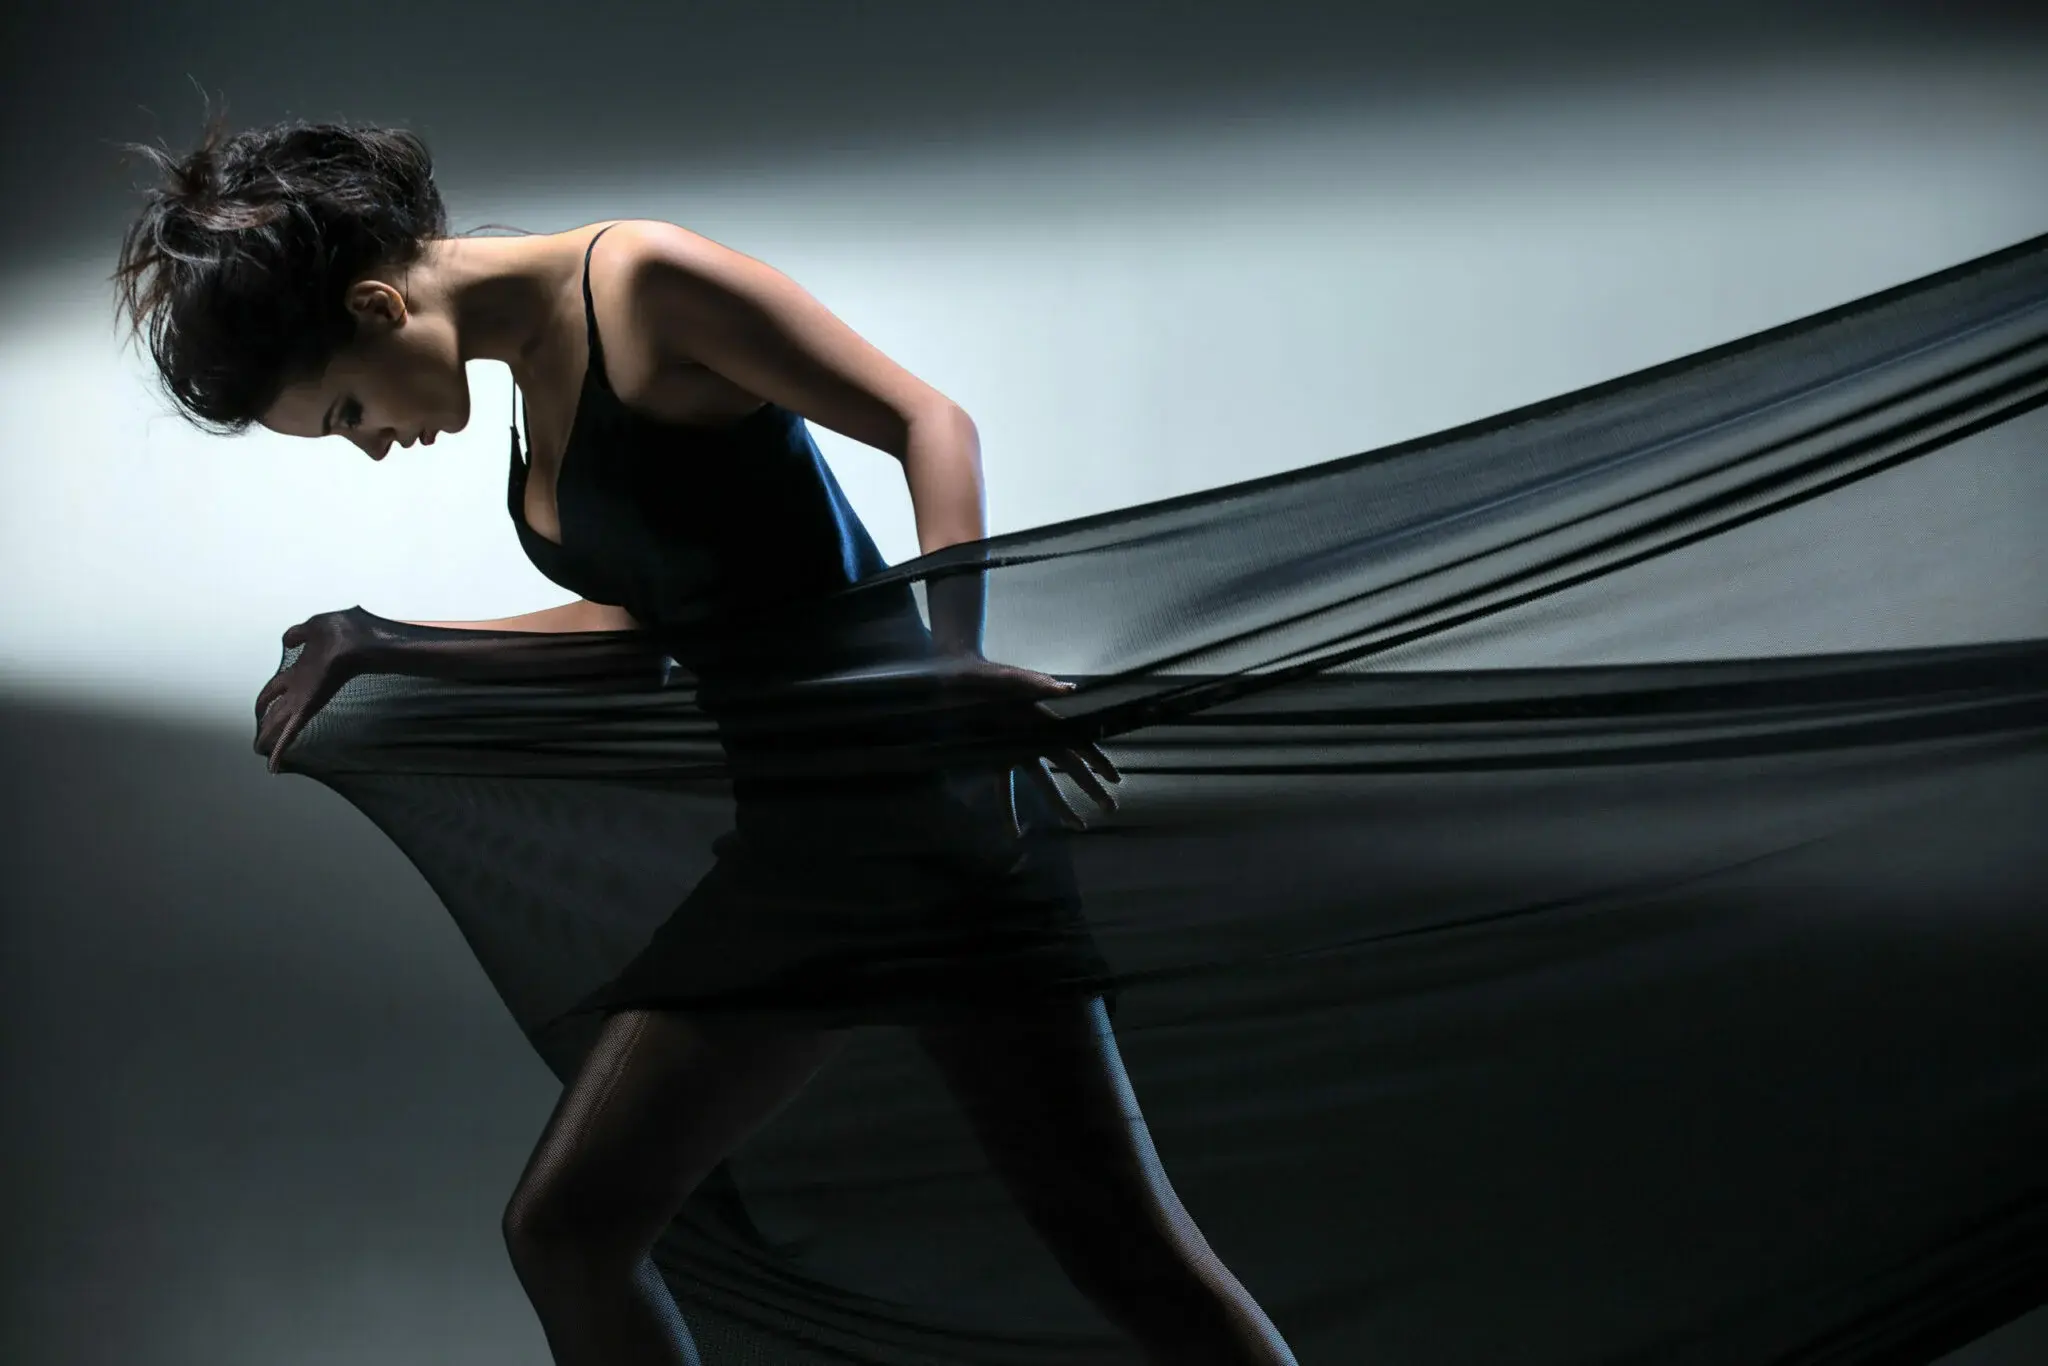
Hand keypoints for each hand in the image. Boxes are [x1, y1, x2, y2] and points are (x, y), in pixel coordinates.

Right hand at [253, 606, 376, 773]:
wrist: (355, 640)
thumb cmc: (340, 631)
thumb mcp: (313, 629)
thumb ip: (298, 635)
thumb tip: (288, 639)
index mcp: (301, 671)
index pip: (278, 687)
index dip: (268, 698)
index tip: (262, 709)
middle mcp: (301, 688)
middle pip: (278, 709)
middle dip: (267, 724)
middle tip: (261, 738)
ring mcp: (303, 700)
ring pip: (279, 724)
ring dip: (269, 738)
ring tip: (261, 751)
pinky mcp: (307, 708)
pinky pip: (290, 732)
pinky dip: (280, 749)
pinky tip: (273, 766)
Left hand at [936, 656, 1121, 832]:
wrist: (956, 678)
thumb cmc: (990, 677)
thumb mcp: (1014, 678)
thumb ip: (1039, 684)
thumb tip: (1070, 690)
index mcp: (1046, 719)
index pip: (1078, 743)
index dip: (1097, 760)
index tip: (1115, 778)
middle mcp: (1035, 738)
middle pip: (1068, 766)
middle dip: (1090, 787)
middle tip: (1110, 808)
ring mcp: (1015, 750)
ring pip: (1043, 782)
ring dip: (1059, 804)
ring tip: (1075, 825)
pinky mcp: (994, 758)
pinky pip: (1004, 789)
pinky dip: (1009, 810)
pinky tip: (1014, 833)